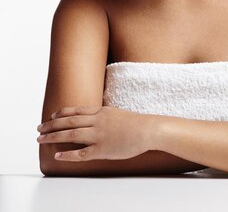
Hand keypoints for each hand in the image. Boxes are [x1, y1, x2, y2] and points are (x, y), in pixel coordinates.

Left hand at [37, 106, 155, 161]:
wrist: (148, 130)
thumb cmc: (137, 123)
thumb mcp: (117, 113)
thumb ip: (103, 116)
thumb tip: (93, 118)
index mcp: (101, 112)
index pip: (76, 111)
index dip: (61, 113)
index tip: (51, 116)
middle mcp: (97, 122)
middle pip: (68, 121)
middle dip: (51, 125)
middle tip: (39, 128)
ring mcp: (98, 135)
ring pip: (70, 135)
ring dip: (54, 137)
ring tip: (41, 139)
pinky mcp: (102, 149)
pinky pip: (80, 153)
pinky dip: (67, 154)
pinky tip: (57, 155)